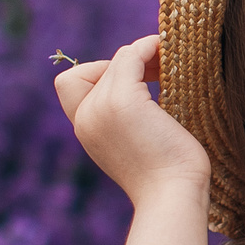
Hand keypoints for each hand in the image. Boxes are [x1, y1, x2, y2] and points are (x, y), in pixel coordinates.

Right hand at [56, 34, 209, 200]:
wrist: (172, 197)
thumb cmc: (168, 176)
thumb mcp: (138, 144)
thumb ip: (128, 119)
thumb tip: (146, 85)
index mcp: (86, 130)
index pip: (72, 85)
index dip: (100, 75)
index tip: (136, 81)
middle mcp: (85, 118)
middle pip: (98, 68)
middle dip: (128, 64)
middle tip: (159, 68)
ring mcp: (101, 108)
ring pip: (118, 60)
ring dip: (143, 53)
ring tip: (168, 57)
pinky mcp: (123, 101)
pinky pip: (132, 56)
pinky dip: (149, 47)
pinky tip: (166, 49)